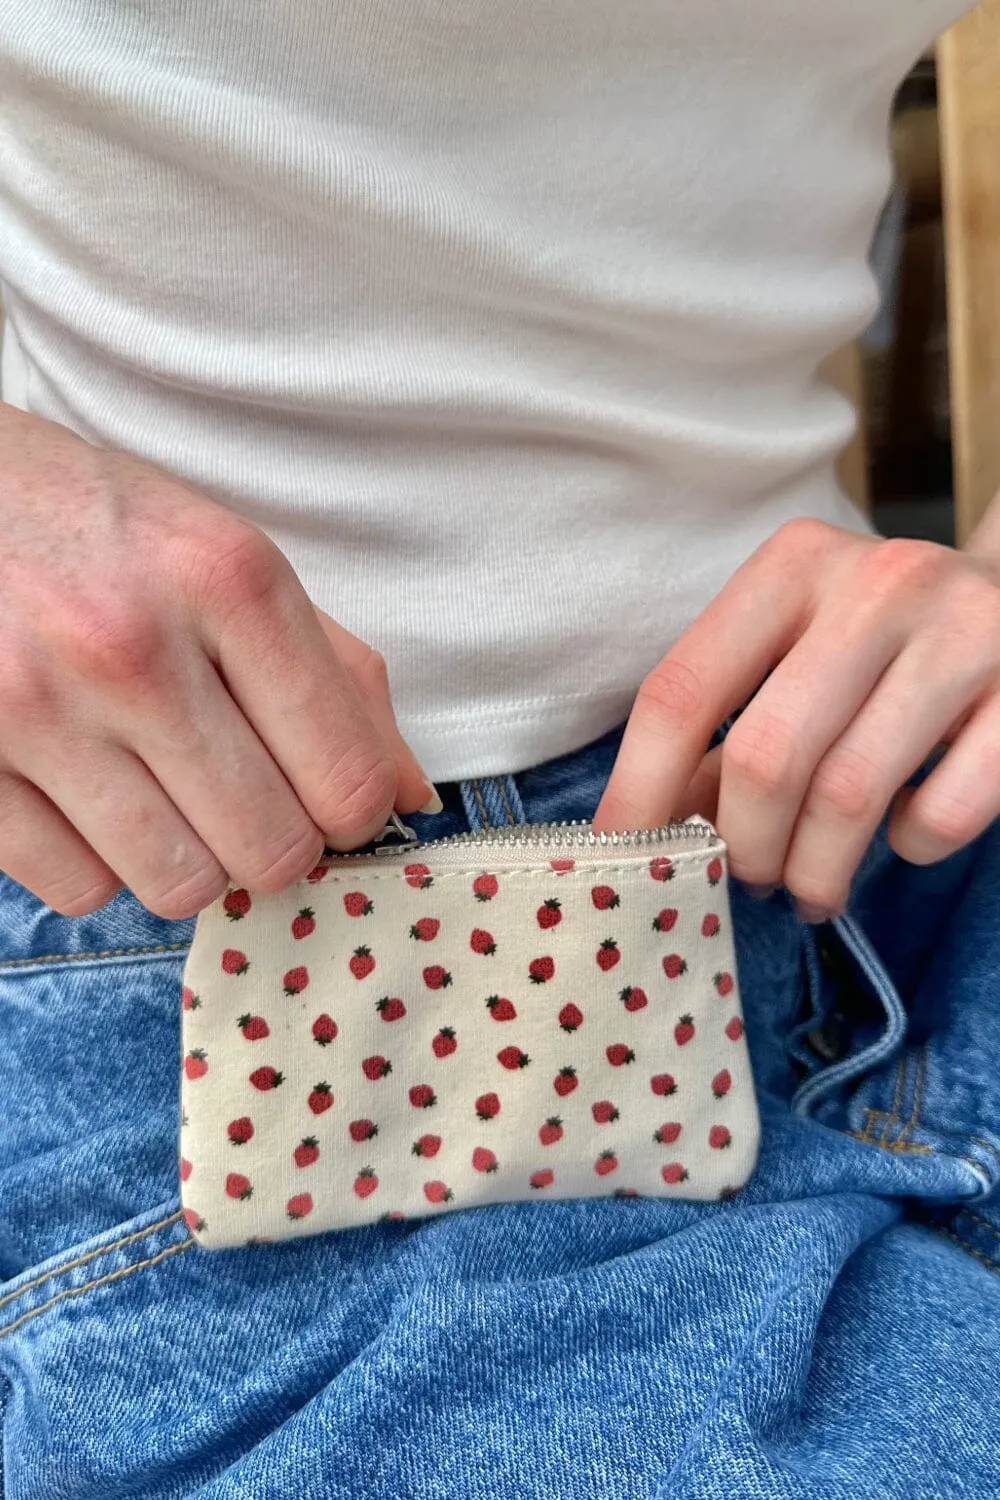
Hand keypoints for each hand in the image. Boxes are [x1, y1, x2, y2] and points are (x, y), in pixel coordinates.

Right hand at [0, 403, 435, 917]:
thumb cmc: (99, 528)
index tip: (329, 800)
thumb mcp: (227, 559)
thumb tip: (412, 794)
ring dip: (188, 859)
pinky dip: (96, 863)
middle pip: (271, 850)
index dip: (354, 814)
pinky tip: (86, 794)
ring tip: (162, 794)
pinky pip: (78, 890)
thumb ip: (336, 673)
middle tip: (243, 799)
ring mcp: (36, 707)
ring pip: (179, 885)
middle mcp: (133, 646)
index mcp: (229, 580)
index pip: (348, 779)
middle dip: (273, 843)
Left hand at [593, 518, 999, 920]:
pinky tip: (903, 836)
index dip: (639, 791)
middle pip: (767, 756)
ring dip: (815, 870)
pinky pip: (942, 813)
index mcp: (794, 564)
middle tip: (748, 878)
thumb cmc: (878, 645)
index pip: (682, 691)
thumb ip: (722, 730)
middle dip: (743, 845)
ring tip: (810, 888)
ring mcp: (965, 633)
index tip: (623, 859)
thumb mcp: (794, 652)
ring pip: (850, 795)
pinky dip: (910, 848)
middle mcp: (879, 583)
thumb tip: (641, 835)